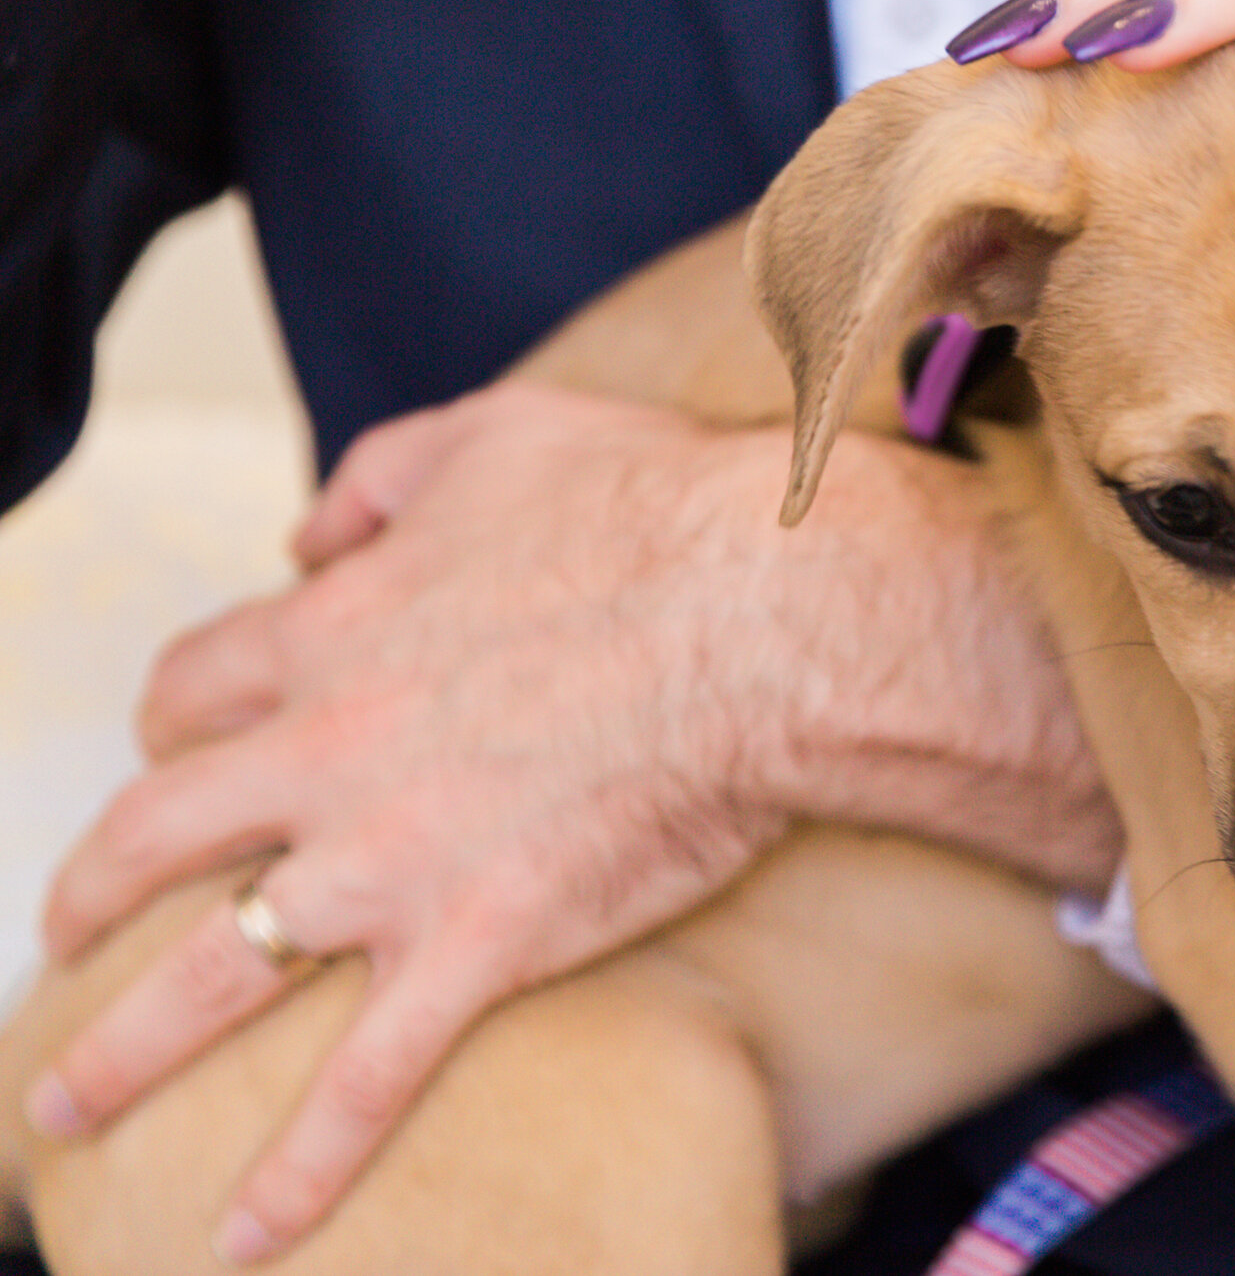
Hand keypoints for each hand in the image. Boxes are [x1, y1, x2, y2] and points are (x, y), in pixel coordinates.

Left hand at [23, 380, 1114, 1262]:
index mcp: (332, 633)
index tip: (188, 744)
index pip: (198, 685)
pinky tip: (248, 1236)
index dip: (177, 719)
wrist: (766, 612)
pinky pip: (367, 1078)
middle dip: (88, 896)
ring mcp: (391, 860)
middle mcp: (327, 754)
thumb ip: (381, 478)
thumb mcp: (494, 436)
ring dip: (120, 1057)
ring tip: (62, 1114)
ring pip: (210, 979)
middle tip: (62, 942)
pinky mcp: (480, 942)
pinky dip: (301, 1169)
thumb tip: (309, 530)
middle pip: (148, 837)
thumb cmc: (652, 508)